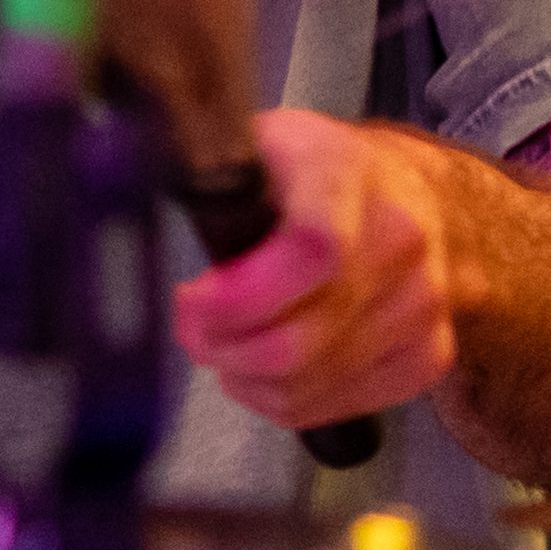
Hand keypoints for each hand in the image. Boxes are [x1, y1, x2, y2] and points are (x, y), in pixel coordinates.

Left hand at [170, 107, 470, 431]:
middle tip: (193, 326)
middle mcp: (400, 242)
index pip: (312, 250)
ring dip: (244, 374)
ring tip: (227, 339)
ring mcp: (422, 307)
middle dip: (221, 345)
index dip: (239, 296)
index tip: (193, 298)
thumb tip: (123, 181)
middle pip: (297, 339)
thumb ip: (208, 172)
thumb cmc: (317, 175)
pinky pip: (329, 408)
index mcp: (347, 174)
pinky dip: (281, 397)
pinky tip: (267, 362)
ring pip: (304, 384)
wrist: (421, 199)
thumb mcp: (260, 141)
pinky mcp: (427, 358)